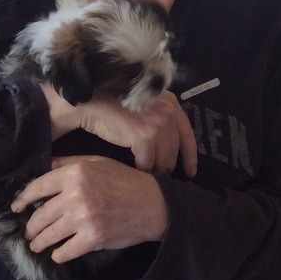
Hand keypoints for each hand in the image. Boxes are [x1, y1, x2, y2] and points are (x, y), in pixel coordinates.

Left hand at [10, 156, 168, 263]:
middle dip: (31, 226)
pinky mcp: (93, 238)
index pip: (38, 187)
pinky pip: (66, 251)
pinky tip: (57, 254)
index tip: (16, 207)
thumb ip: (68, 164)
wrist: (153, 204)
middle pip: (41, 214)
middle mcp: (76, 194)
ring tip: (36, 245)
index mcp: (75, 173)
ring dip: (39, 242)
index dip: (22, 199)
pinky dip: (59, 255)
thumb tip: (43, 166)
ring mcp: (84, 218)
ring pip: (50, 234)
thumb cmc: (125, 181)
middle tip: (28, 232)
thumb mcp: (97, 162)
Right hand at [42, 82, 197, 177]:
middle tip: (161, 177)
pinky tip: (134, 169)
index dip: (190, 156)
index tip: (190, 172)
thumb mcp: (143, 108)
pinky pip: (148, 162)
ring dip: (154, 169)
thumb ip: (159, 119)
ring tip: (146, 175)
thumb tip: (169, 147)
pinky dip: (141, 168)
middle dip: (168, 165)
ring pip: (163, 158)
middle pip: (175, 149)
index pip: (187, 134)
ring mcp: (157, 122)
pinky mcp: (145, 135)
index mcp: (170, 102)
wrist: (90, 103)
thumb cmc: (112, 106)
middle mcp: (168, 110)